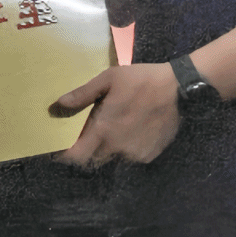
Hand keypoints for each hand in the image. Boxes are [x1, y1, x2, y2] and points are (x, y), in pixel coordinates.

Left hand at [52, 63, 180, 167]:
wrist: (176, 88)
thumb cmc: (139, 80)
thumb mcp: (108, 79)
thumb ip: (83, 94)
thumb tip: (59, 104)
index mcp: (103, 129)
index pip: (78, 155)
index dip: (67, 156)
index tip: (62, 151)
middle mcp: (117, 147)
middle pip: (95, 157)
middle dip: (90, 148)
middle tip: (93, 131)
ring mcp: (134, 153)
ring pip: (114, 156)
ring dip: (110, 146)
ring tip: (118, 127)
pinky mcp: (149, 155)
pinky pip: (131, 155)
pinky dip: (128, 146)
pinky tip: (135, 129)